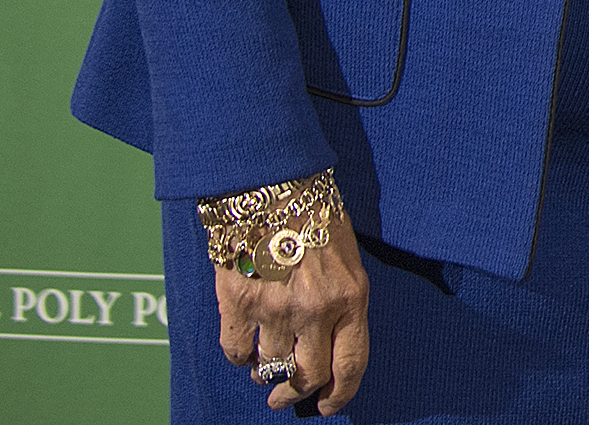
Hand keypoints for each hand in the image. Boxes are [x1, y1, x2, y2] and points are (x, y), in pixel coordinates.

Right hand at [214, 231, 368, 413]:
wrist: (272, 185)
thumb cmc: (314, 216)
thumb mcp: (346, 258)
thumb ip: (342, 300)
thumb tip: (329, 341)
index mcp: (351, 297)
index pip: (350, 364)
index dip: (339, 394)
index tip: (327, 406)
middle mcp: (316, 310)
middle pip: (307, 376)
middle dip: (294, 394)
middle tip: (283, 397)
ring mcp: (276, 309)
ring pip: (270, 366)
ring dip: (265, 372)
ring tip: (263, 365)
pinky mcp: (239, 304)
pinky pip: (237, 351)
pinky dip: (240, 355)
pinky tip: (244, 342)